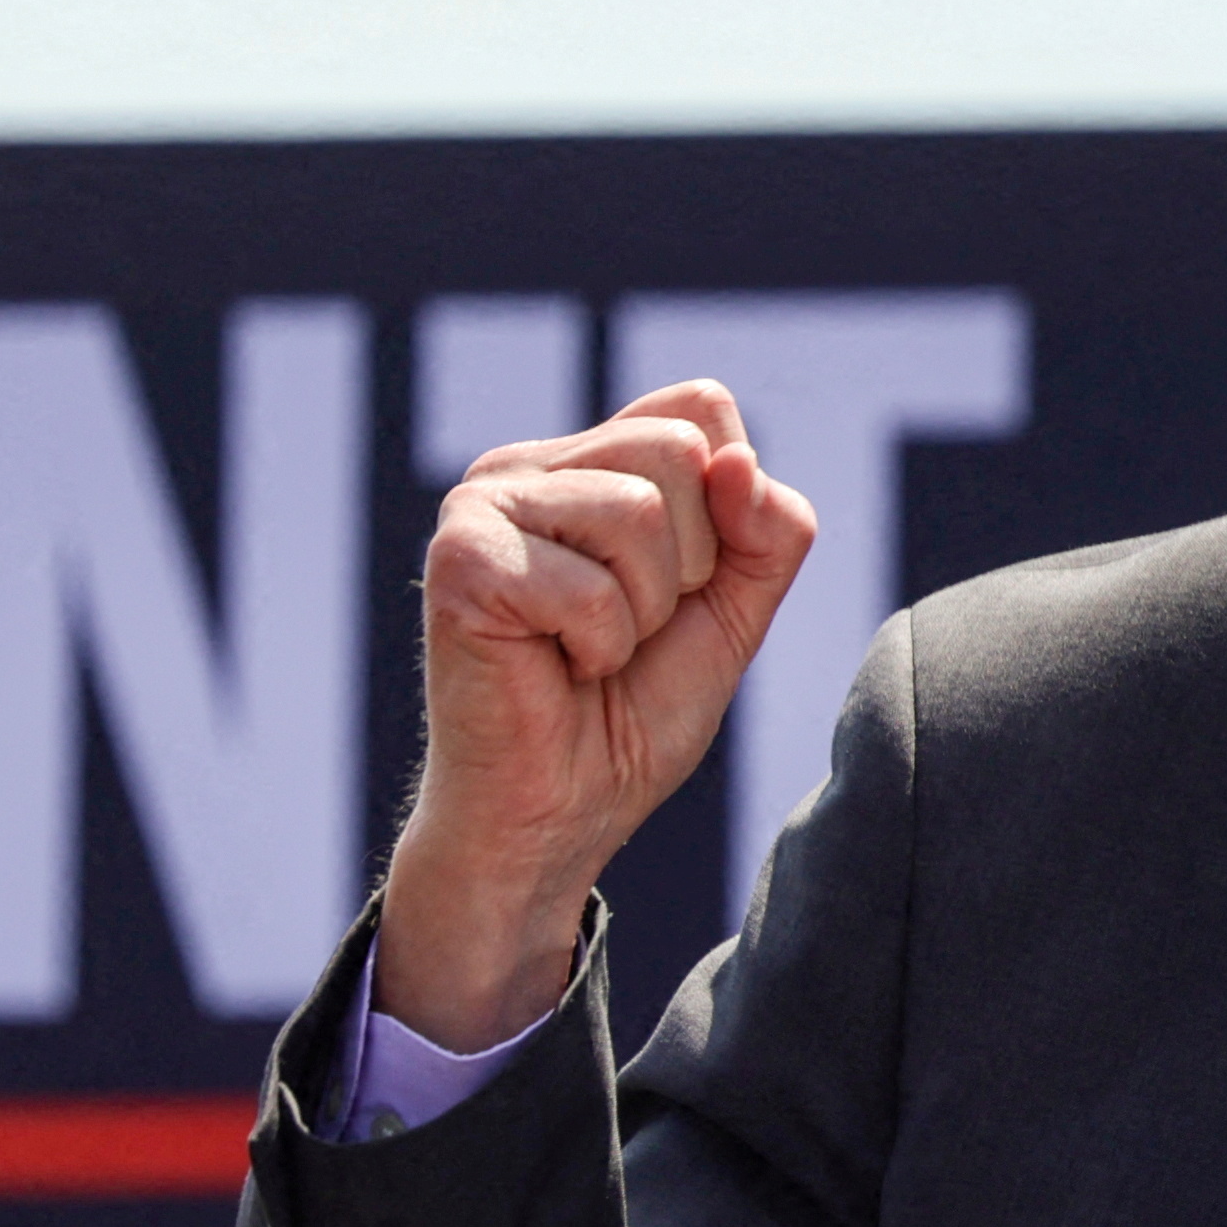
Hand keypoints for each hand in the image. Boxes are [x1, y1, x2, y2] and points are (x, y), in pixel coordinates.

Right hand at [376, 381, 817, 1047]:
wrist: (556, 817)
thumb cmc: (631, 715)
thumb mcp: (735, 612)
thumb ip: (767, 531)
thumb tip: (736, 461)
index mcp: (589, 459)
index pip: (703, 409)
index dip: (727, 510)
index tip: (681, 586)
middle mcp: (527, 464)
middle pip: (680, 452)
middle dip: (689, 565)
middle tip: (628, 627)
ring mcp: (482, 504)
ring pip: (640, 510)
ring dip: (642, 611)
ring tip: (589, 650)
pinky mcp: (460, 561)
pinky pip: (588, 586)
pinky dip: (598, 647)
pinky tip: (554, 670)